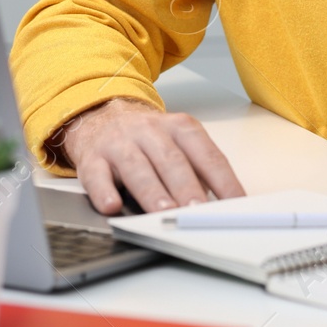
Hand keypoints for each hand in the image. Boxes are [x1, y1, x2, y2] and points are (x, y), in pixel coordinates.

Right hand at [53, 97, 245, 214]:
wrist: (101, 115)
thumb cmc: (147, 140)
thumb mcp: (177, 145)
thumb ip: (196, 172)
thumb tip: (218, 206)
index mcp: (179, 128)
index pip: (207, 154)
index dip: (223, 180)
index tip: (235, 204)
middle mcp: (150, 131)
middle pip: (172, 160)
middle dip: (186, 186)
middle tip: (197, 210)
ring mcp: (120, 143)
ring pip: (137, 167)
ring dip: (152, 191)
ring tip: (163, 211)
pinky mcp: (92, 158)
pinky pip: (96, 175)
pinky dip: (103, 191)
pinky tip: (112, 206)